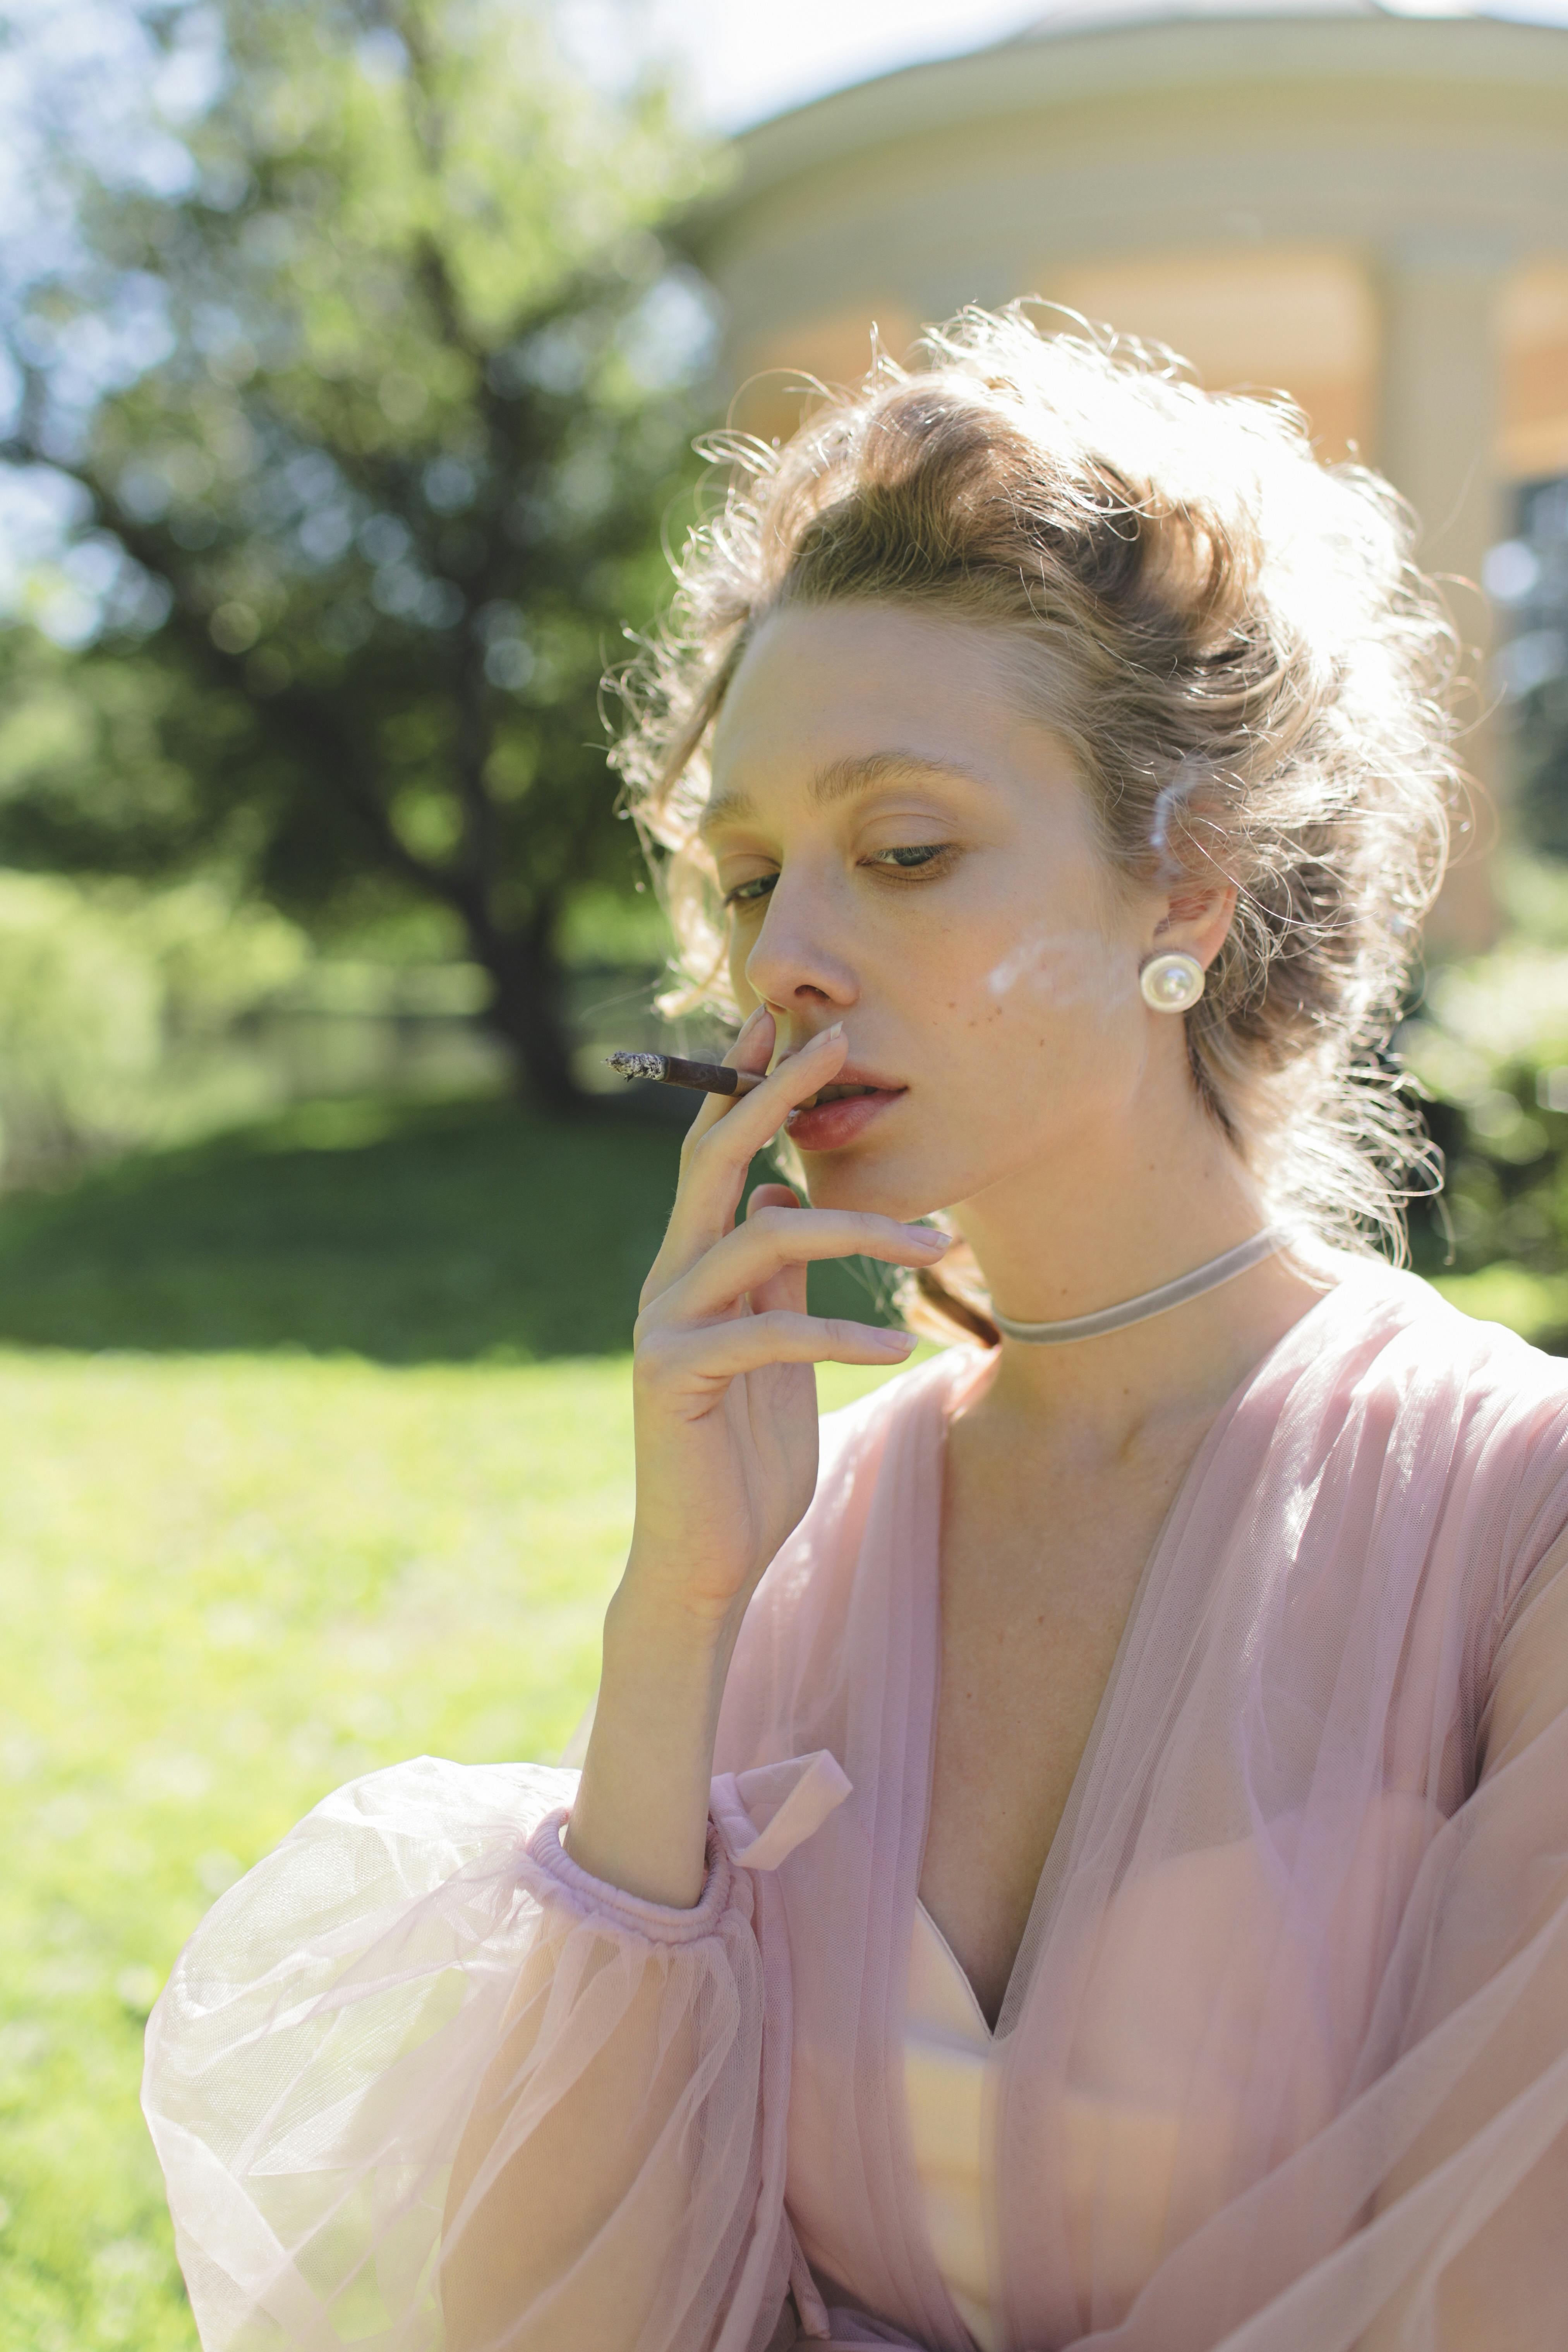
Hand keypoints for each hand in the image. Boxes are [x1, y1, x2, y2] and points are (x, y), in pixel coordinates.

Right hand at [625, 1005, 950, 1638]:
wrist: (706, 1560)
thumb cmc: (746, 1459)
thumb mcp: (775, 1350)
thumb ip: (776, 1281)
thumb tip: (785, 1204)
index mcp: (693, 1267)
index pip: (715, 1153)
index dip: (745, 1086)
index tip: (784, 1024)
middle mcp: (668, 1281)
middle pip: (716, 1161)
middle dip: (774, 1095)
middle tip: (835, 1042)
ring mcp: (664, 1325)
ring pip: (761, 1240)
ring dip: (857, 1231)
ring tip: (936, 1249)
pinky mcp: (674, 1376)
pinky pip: (770, 1333)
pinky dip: (840, 1335)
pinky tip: (897, 1350)